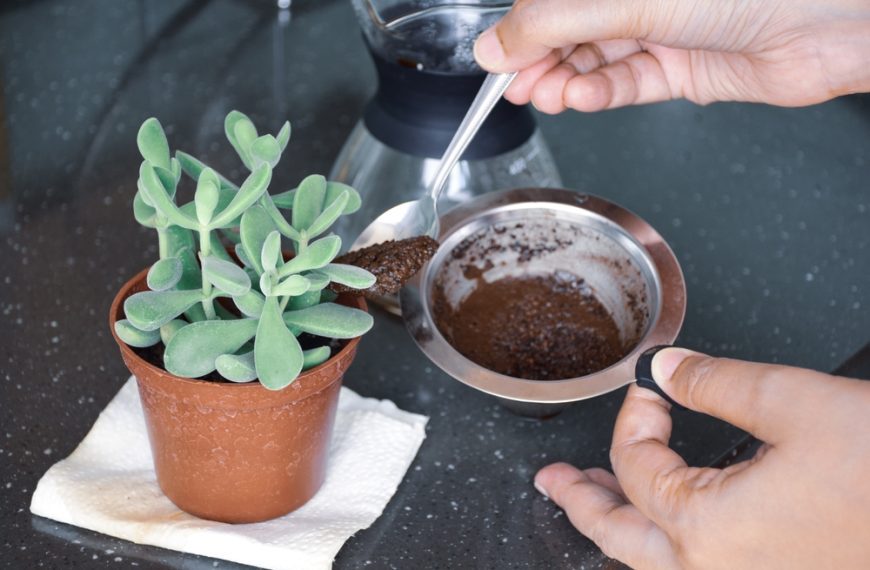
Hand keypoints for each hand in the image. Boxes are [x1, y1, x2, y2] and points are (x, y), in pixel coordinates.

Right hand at [473, 0, 869, 112]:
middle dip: (541, 60)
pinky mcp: (683, 67)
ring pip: (597, 59)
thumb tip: (494, 45)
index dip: (522, 28)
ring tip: (546, 96)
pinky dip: (601, 94)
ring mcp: (664, 28)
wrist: (826, 22)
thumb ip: (556, 23)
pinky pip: (629, 83)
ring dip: (566, 81)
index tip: (494, 59)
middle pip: (572, 30)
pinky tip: (581, 98)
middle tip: (516, 87)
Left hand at [534, 348, 869, 568]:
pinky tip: (662, 519)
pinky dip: (662, 539)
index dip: (633, 417)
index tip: (649, 388)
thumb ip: (712, 382)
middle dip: (580, 502)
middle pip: (619, 537)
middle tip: (550, 481)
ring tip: (587, 497)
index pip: (635, 466)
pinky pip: (693, 565)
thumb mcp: (792, 403)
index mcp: (706, 530)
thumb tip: (667, 368)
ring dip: (617, 524)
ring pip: (652, 559)